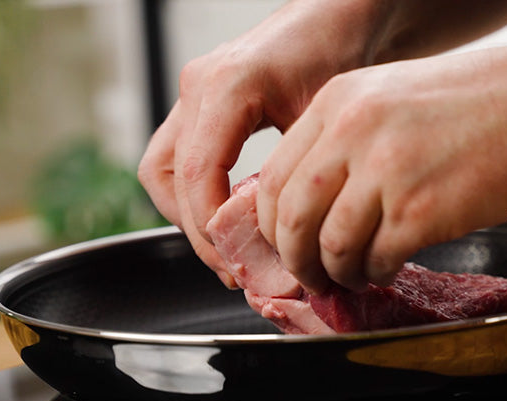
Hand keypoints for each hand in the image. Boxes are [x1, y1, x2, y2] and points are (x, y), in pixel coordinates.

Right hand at [137, 1, 376, 285]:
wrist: (343, 13)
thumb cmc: (343, 53)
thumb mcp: (325, 118)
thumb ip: (294, 176)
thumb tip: (286, 246)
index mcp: (226, 87)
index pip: (197, 175)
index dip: (211, 230)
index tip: (238, 263)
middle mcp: (199, 87)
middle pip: (167, 177)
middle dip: (195, 230)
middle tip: (232, 268)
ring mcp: (195, 93)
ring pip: (164, 170)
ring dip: (189, 216)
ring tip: (230, 252)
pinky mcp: (202, 104)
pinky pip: (180, 158)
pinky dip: (198, 196)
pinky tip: (234, 221)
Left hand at [256, 48, 506, 292]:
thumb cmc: (469, 107)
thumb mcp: (386, 98)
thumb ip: (340, 141)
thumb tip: (305, 203)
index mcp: (336, 103)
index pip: (273, 178)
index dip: (272, 224)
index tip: (284, 242)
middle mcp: (352, 133)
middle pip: (291, 216)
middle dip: (295, 258)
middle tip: (310, 274)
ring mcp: (385, 172)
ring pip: (330, 246)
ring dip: (337, 272)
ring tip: (354, 275)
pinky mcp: (419, 211)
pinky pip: (377, 259)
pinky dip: (376, 272)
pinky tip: (388, 267)